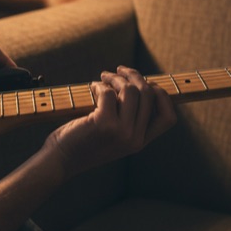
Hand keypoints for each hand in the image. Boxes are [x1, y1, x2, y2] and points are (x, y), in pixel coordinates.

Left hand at [42, 66, 175, 178]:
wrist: (62, 160)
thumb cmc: (86, 142)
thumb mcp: (115, 136)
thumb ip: (129, 119)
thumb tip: (139, 83)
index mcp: (140, 143)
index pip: (168, 118)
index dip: (162, 96)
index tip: (147, 83)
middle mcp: (134, 139)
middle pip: (149, 96)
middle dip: (135, 76)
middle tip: (120, 70)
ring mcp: (121, 132)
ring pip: (130, 90)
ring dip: (116, 77)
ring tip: (104, 77)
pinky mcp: (103, 124)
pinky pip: (109, 92)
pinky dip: (100, 84)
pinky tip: (92, 87)